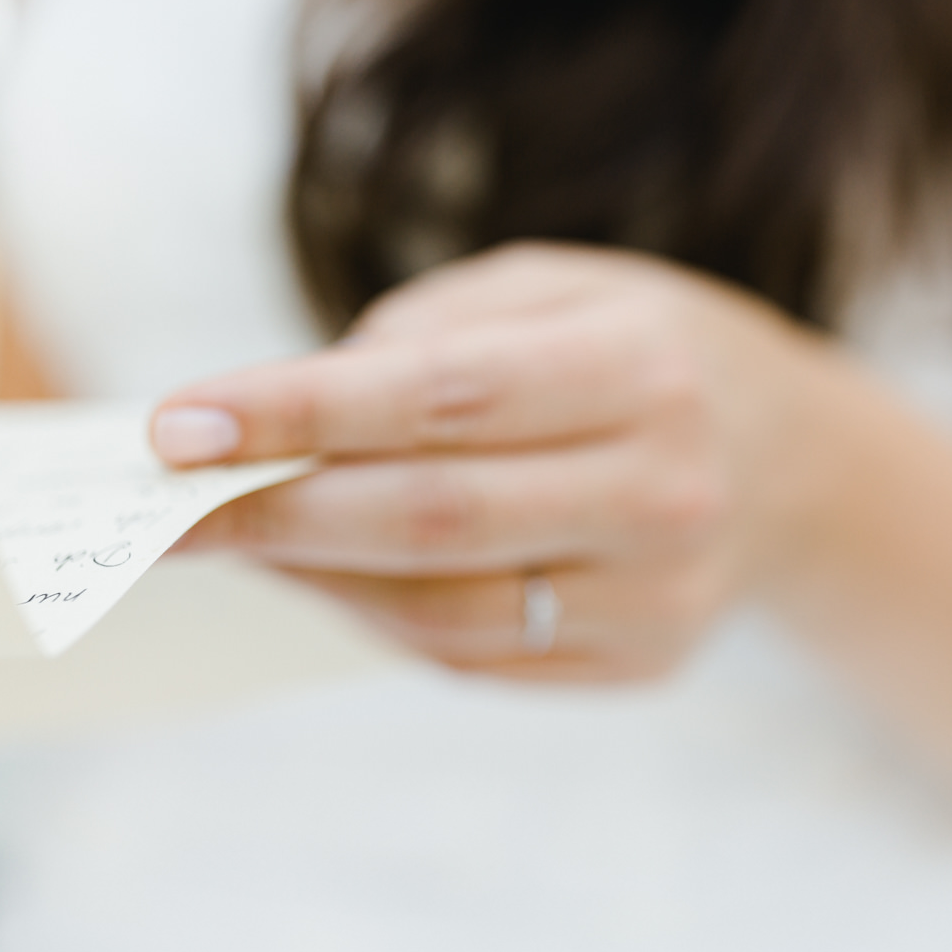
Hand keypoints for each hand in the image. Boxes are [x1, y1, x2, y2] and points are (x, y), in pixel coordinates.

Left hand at [151, 244, 835, 681]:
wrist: (791, 460)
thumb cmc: (640, 349)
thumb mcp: (554, 288)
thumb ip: (426, 337)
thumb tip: (278, 424)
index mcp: (643, 369)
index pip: (442, 400)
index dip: (298, 415)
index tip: (176, 427)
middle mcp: (664, 490)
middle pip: (432, 520)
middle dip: (273, 516)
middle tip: (161, 509)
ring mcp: (661, 596)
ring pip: (441, 611)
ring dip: (311, 578)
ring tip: (227, 538)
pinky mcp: (641, 663)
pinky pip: (472, 658)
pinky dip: (374, 616)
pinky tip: (319, 574)